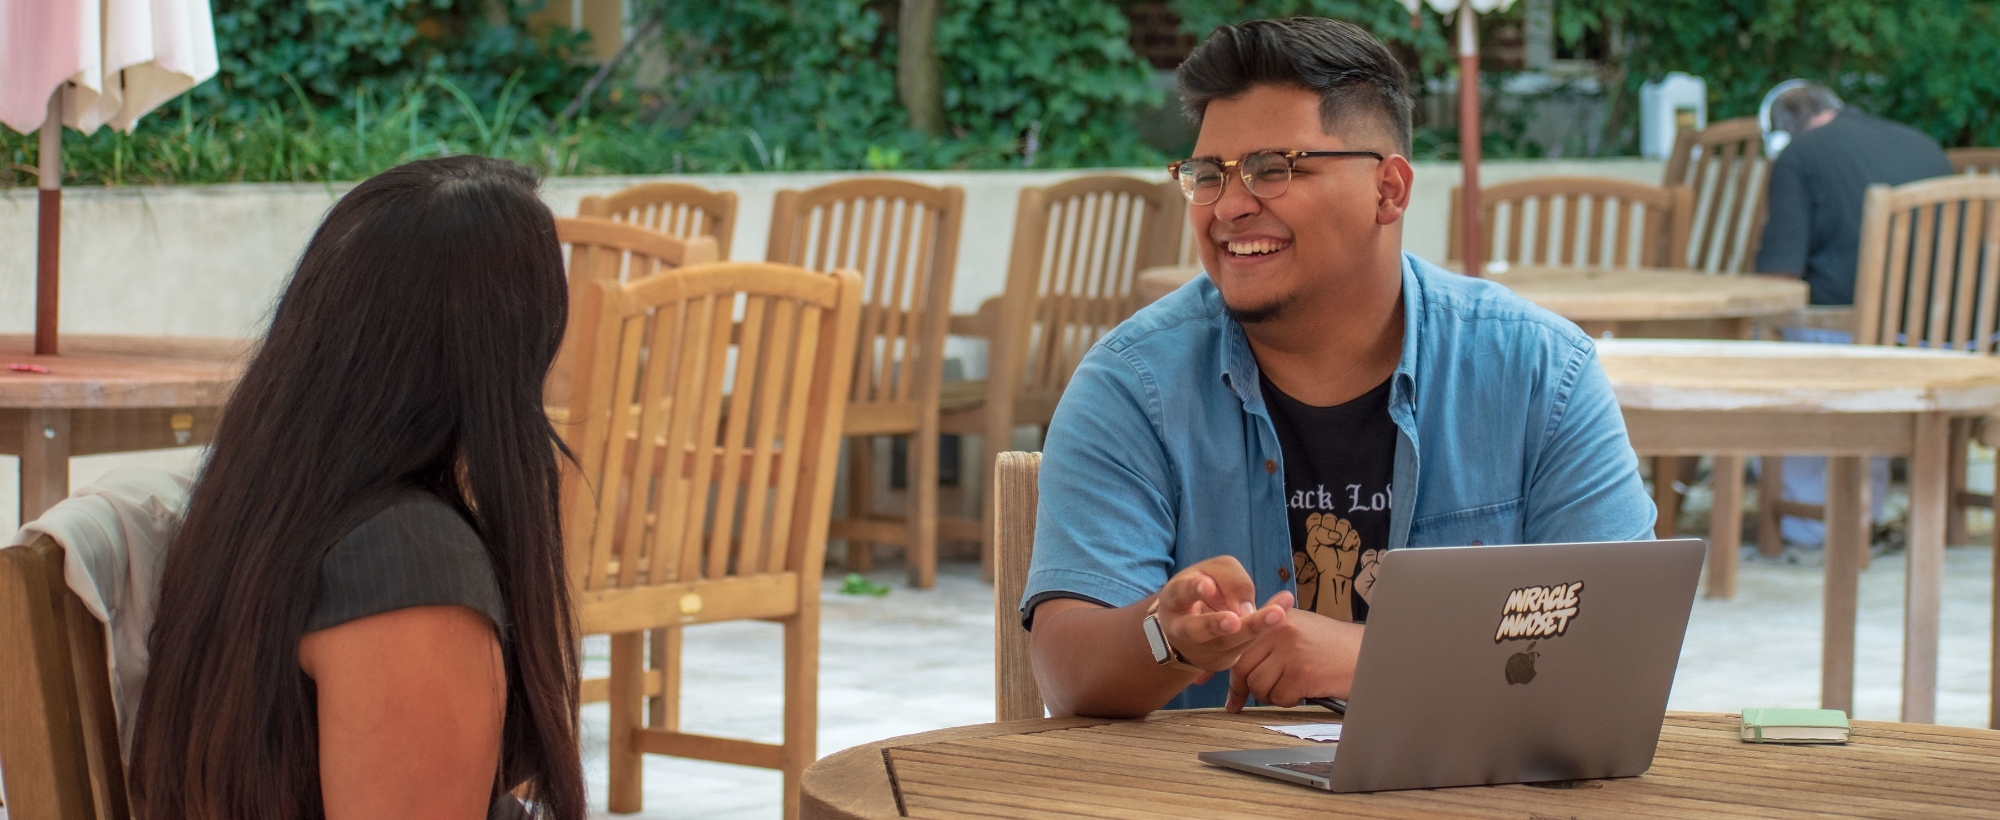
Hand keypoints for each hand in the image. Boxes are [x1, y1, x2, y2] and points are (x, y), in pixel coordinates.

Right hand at [1155, 556, 1292, 672]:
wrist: (1190, 629)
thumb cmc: (1202, 591)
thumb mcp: (1210, 572)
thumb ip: (1228, 579)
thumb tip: (1247, 608)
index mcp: (1174, 600)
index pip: (1180, 593)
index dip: (1193, 590)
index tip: (1208, 586)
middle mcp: (1184, 629)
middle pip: (1199, 630)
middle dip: (1216, 625)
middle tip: (1235, 622)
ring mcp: (1205, 649)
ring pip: (1229, 643)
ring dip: (1254, 628)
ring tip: (1277, 614)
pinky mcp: (1226, 659)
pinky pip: (1249, 643)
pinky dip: (1268, 627)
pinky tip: (1285, 608)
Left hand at [1225, 607, 1363, 711]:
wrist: (1371, 654)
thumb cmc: (1336, 645)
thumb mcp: (1301, 627)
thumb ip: (1270, 637)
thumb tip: (1239, 659)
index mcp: (1276, 617)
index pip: (1240, 646)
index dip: (1232, 672)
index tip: (1224, 689)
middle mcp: (1280, 630)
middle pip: (1244, 668)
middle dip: (1246, 689)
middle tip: (1243, 702)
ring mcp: (1290, 652)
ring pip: (1259, 686)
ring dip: (1271, 696)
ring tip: (1290, 689)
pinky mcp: (1302, 674)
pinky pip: (1279, 697)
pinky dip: (1289, 701)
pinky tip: (1304, 692)